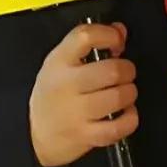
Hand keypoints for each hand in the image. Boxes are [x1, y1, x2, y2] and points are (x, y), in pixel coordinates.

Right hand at [29, 23, 137, 166]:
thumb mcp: (62, 62)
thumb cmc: (54, 93)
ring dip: (129, 93)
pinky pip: (119, 126)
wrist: (36, 133)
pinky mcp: (85, 135)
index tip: (117, 42)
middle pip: (111, 70)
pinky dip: (130, 118)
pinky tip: (124, 114)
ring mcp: (75, 112)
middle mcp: (66, 85)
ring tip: (124, 93)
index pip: (86, 36)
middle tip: (124, 73)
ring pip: (118, 97)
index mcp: (59, 61)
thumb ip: (90, 42)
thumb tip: (120, 30)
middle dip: (127, 70)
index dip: (110, 35)